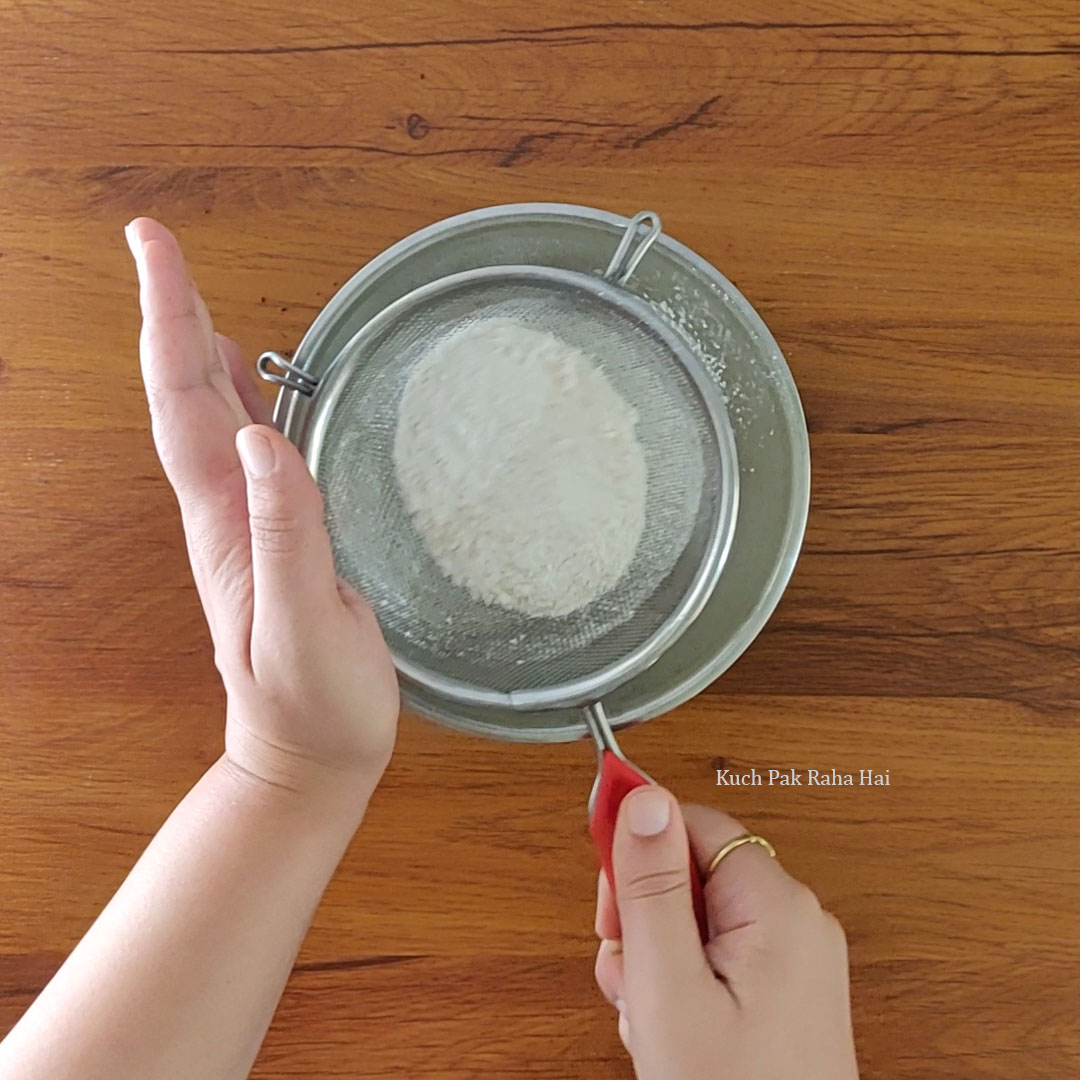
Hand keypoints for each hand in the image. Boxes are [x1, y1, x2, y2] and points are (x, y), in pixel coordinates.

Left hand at [127, 218, 398, 806]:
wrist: (309, 757)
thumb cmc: (316, 704)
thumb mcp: (305, 626)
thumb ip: (288, 535)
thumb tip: (266, 437)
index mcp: (225, 520)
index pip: (185, 401)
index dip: (170, 319)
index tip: (155, 246)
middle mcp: (225, 512)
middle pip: (188, 396)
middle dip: (173, 315)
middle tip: (162, 245)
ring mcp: (247, 526)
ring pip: (213, 420)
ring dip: (199, 353)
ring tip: (196, 296)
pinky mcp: (276, 540)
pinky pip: (253, 453)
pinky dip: (246, 405)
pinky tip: (259, 389)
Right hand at [594, 790, 858, 1079]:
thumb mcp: (670, 989)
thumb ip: (653, 887)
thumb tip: (643, 799)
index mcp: (776, 904)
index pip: (689, 822)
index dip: (638, 848)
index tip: (603, 877)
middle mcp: (794, 919)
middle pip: (689, 870)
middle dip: (643, 914)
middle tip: (629, 967)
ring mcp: (792, 957)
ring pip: (694, 917)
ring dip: (655, 956)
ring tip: (651, 1013)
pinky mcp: (782, 988)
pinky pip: (714, 954)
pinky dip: (680, 980)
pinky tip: (672, 1026)